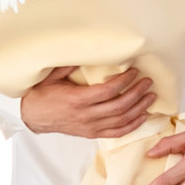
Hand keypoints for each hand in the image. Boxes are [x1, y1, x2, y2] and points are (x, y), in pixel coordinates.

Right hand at [21, 65, 155, 137]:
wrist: (33, 116)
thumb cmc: (43, 95)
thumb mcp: (52, 76)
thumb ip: (69, 64)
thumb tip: (87, 50)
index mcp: (77, 100)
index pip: (108, 91)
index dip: (124, 81)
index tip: (134, 72)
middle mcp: (86, 115)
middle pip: (119, 106)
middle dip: (137, 93)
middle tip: (148, 82)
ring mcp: (90, 127)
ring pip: (121, 120)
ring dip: (139, 108)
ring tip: (151, 96)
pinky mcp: (92, 133)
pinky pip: (117, 133)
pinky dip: (133, 125)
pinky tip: (143, 116)